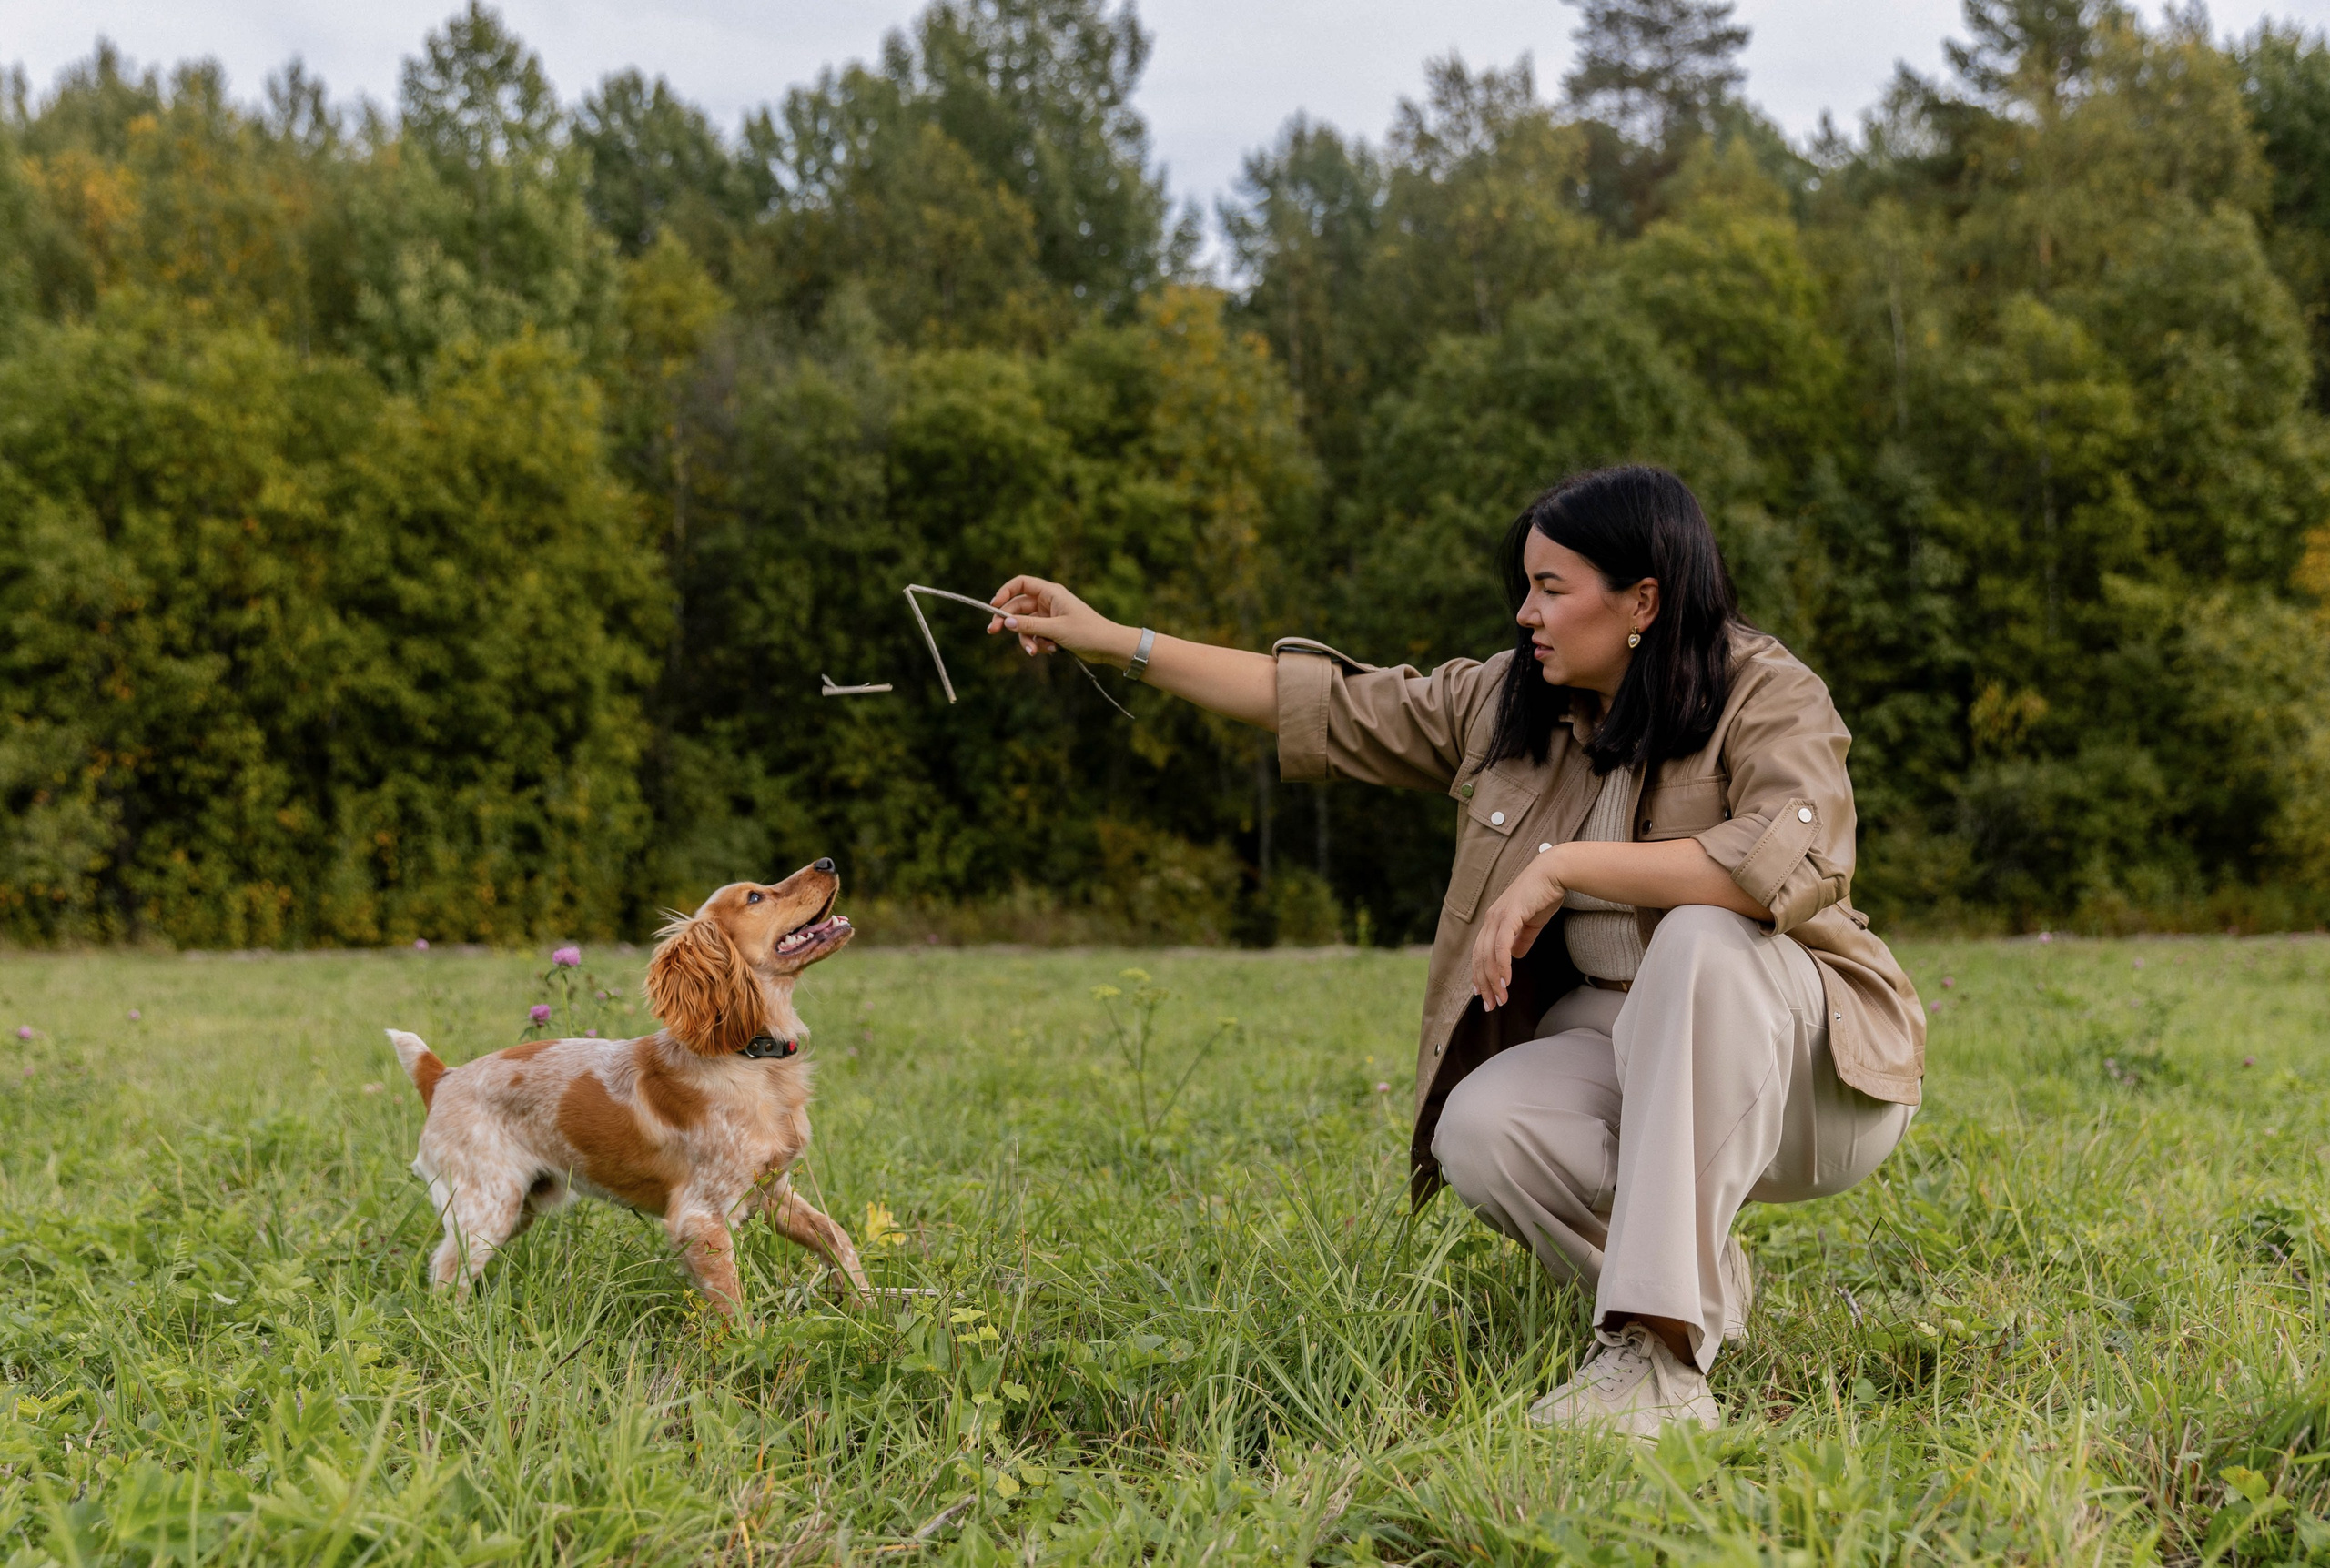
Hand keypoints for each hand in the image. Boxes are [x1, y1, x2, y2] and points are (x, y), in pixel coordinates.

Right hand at [986, 575, 1123, 662]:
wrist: (1108, 646)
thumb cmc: (1087, 632)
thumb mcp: (1055, 629)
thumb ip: (1030, 625)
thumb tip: (1006, 623)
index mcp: (1051, 593)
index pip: (1021, 584)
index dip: (1005, 593)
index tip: (993, 606)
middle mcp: (1048, 601)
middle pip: (1018, 607)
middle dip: (1008, 622)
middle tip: (992, 632)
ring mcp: (1050, 616)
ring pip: (1026, 625)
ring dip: (1027, 639)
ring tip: (1035, 652)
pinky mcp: (1053, 630)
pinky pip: (1036, 635)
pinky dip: (1039, 644)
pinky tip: (1051, 651)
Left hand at [1470, 852, 1566, 1010]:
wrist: (1555, 873)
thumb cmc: (1544, 894)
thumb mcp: (1531, 923)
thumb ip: (1522, 939)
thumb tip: (1515, 957)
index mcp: (1494, 921)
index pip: (1480, 953)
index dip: (1480, 975)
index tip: (1484, 995)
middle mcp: (1491, 919)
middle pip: (1480, 958)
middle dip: (1485, 985)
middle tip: (1491, 1006)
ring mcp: (1498, 917)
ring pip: (1488, 956)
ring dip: (1493, 981)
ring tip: (1500, 999)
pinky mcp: (1509, 916)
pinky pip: (1501, 947)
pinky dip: (1502, 966)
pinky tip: (1506, 981)